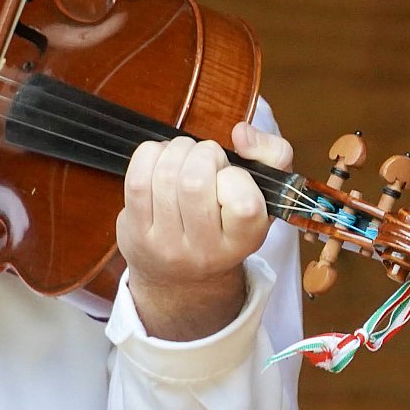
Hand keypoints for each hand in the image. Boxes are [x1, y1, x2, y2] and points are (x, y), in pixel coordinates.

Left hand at [117, 120, 293, 339]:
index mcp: (245, 241)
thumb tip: (241, 133)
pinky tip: (159, 160)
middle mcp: (205, 251)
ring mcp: (167, 245)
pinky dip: (149, 156)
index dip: (235, 176)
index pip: (244, 203)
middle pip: (195, 181)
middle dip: (201, 153)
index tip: (229, 177)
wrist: (181, 276)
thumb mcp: (264, 194)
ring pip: (165, 176)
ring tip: (183, 156)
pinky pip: (137, 180)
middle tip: (204, 159)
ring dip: (175, 150)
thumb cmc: (226, 222)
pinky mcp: (136, 234)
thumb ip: (273, 154)